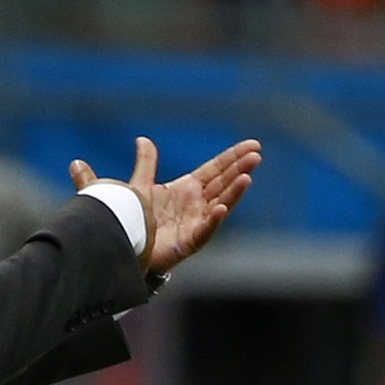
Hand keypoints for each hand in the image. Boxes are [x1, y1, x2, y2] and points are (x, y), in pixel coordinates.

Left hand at [69, 137, 261, 273]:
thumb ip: (146, 163)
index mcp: (188, 188)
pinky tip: (221, 208)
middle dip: (240, 169)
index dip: (233, 156)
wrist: (128, 245)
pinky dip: (213, 219)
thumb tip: (143, 139)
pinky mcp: (189, 241)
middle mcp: (197, 204)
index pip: (216, 169)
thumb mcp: (142, 185)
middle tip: (256, 155)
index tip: (253, 145)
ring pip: (221, 203)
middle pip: (223, 183)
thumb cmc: (137, 217)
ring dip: (234, 191)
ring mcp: (196, 222)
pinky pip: (204, 229)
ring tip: (247, 177)